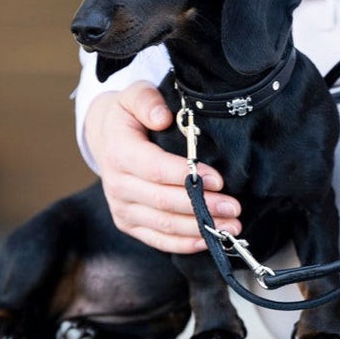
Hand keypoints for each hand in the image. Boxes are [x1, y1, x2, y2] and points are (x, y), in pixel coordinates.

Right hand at [83, 81, 241, 253]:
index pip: (155, 169)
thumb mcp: (134, 94)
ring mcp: (121, 208)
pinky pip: (157, 239)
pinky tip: (207, 241)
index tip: (218, 180)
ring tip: (231, 226)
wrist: (106, 137)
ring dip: (199, 228)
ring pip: (163, 224)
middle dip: (202, 206)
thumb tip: (162, 117)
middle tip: (234, 207)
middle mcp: (117, 184)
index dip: (186, 176)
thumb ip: (147, 100)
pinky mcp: (128, 223)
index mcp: (119, 152)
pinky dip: (183, 244)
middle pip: (163, 201)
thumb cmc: (128, 116)